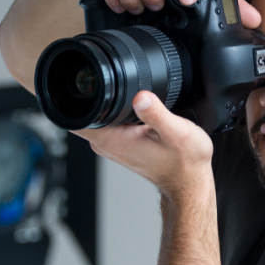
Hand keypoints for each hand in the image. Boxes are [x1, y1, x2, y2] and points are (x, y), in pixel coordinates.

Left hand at [76, 91, 215, 200]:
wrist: (188, 182)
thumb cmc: (183, 163)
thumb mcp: (176, 131)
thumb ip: (156, 113)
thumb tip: (141, 96)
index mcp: (112, 139)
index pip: (76, 116)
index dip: (79, 95)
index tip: (92, 82)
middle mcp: (106, 145)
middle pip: (84, 112)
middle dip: (95, 95)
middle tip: (123, 89)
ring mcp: (111, 146)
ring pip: (97, 118)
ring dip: (108, 106)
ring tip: (134, 104)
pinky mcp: (119, 146)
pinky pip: (108, 125)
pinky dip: (117, 115)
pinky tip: (136, 114)